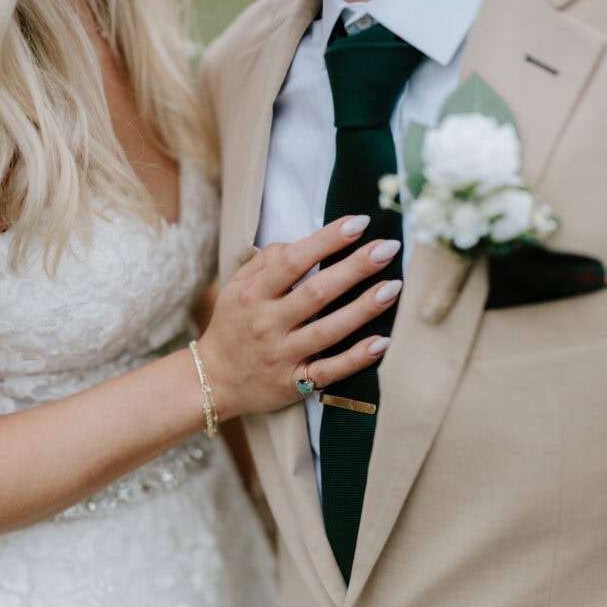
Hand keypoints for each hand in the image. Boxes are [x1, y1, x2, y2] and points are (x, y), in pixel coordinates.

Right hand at [198, 215, 401, 418]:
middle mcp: (268, 323)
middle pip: (317, 292)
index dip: (327, 240)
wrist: (213, 381)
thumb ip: (267, 262)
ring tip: (393, 288)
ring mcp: (282, 355)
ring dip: (363, 309)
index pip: (294, 261)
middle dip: (355, 269)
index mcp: (254, 294)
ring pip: (329, 330)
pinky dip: (357, 358)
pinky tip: (382, 342)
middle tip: (387, 249)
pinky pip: (330, 371)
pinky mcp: (294, 383)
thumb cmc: (233, 326)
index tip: (359, 223)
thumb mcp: (237, 287)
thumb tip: (305, 242)